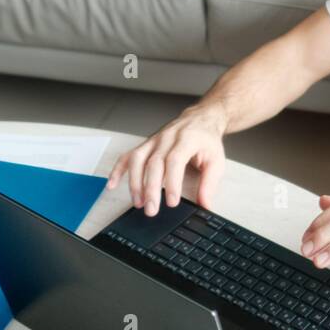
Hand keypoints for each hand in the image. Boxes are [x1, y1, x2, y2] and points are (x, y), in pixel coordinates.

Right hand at [105, 104, 227, 213]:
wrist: (199, 119)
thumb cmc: (206, 139)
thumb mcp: (217, 160)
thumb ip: (209, 183)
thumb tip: (204, 205)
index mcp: (187, 139)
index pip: (175, 160)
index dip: (172, 182)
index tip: (172, 202)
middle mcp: (167, 138)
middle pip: (154, 163)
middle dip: (150, 188)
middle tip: (151, 209)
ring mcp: (154, 140)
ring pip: (138, 159)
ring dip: (135, 182)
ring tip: (138, 202)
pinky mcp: (146, 145)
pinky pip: (127, 156)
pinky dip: (118, 170)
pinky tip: (112, 184)